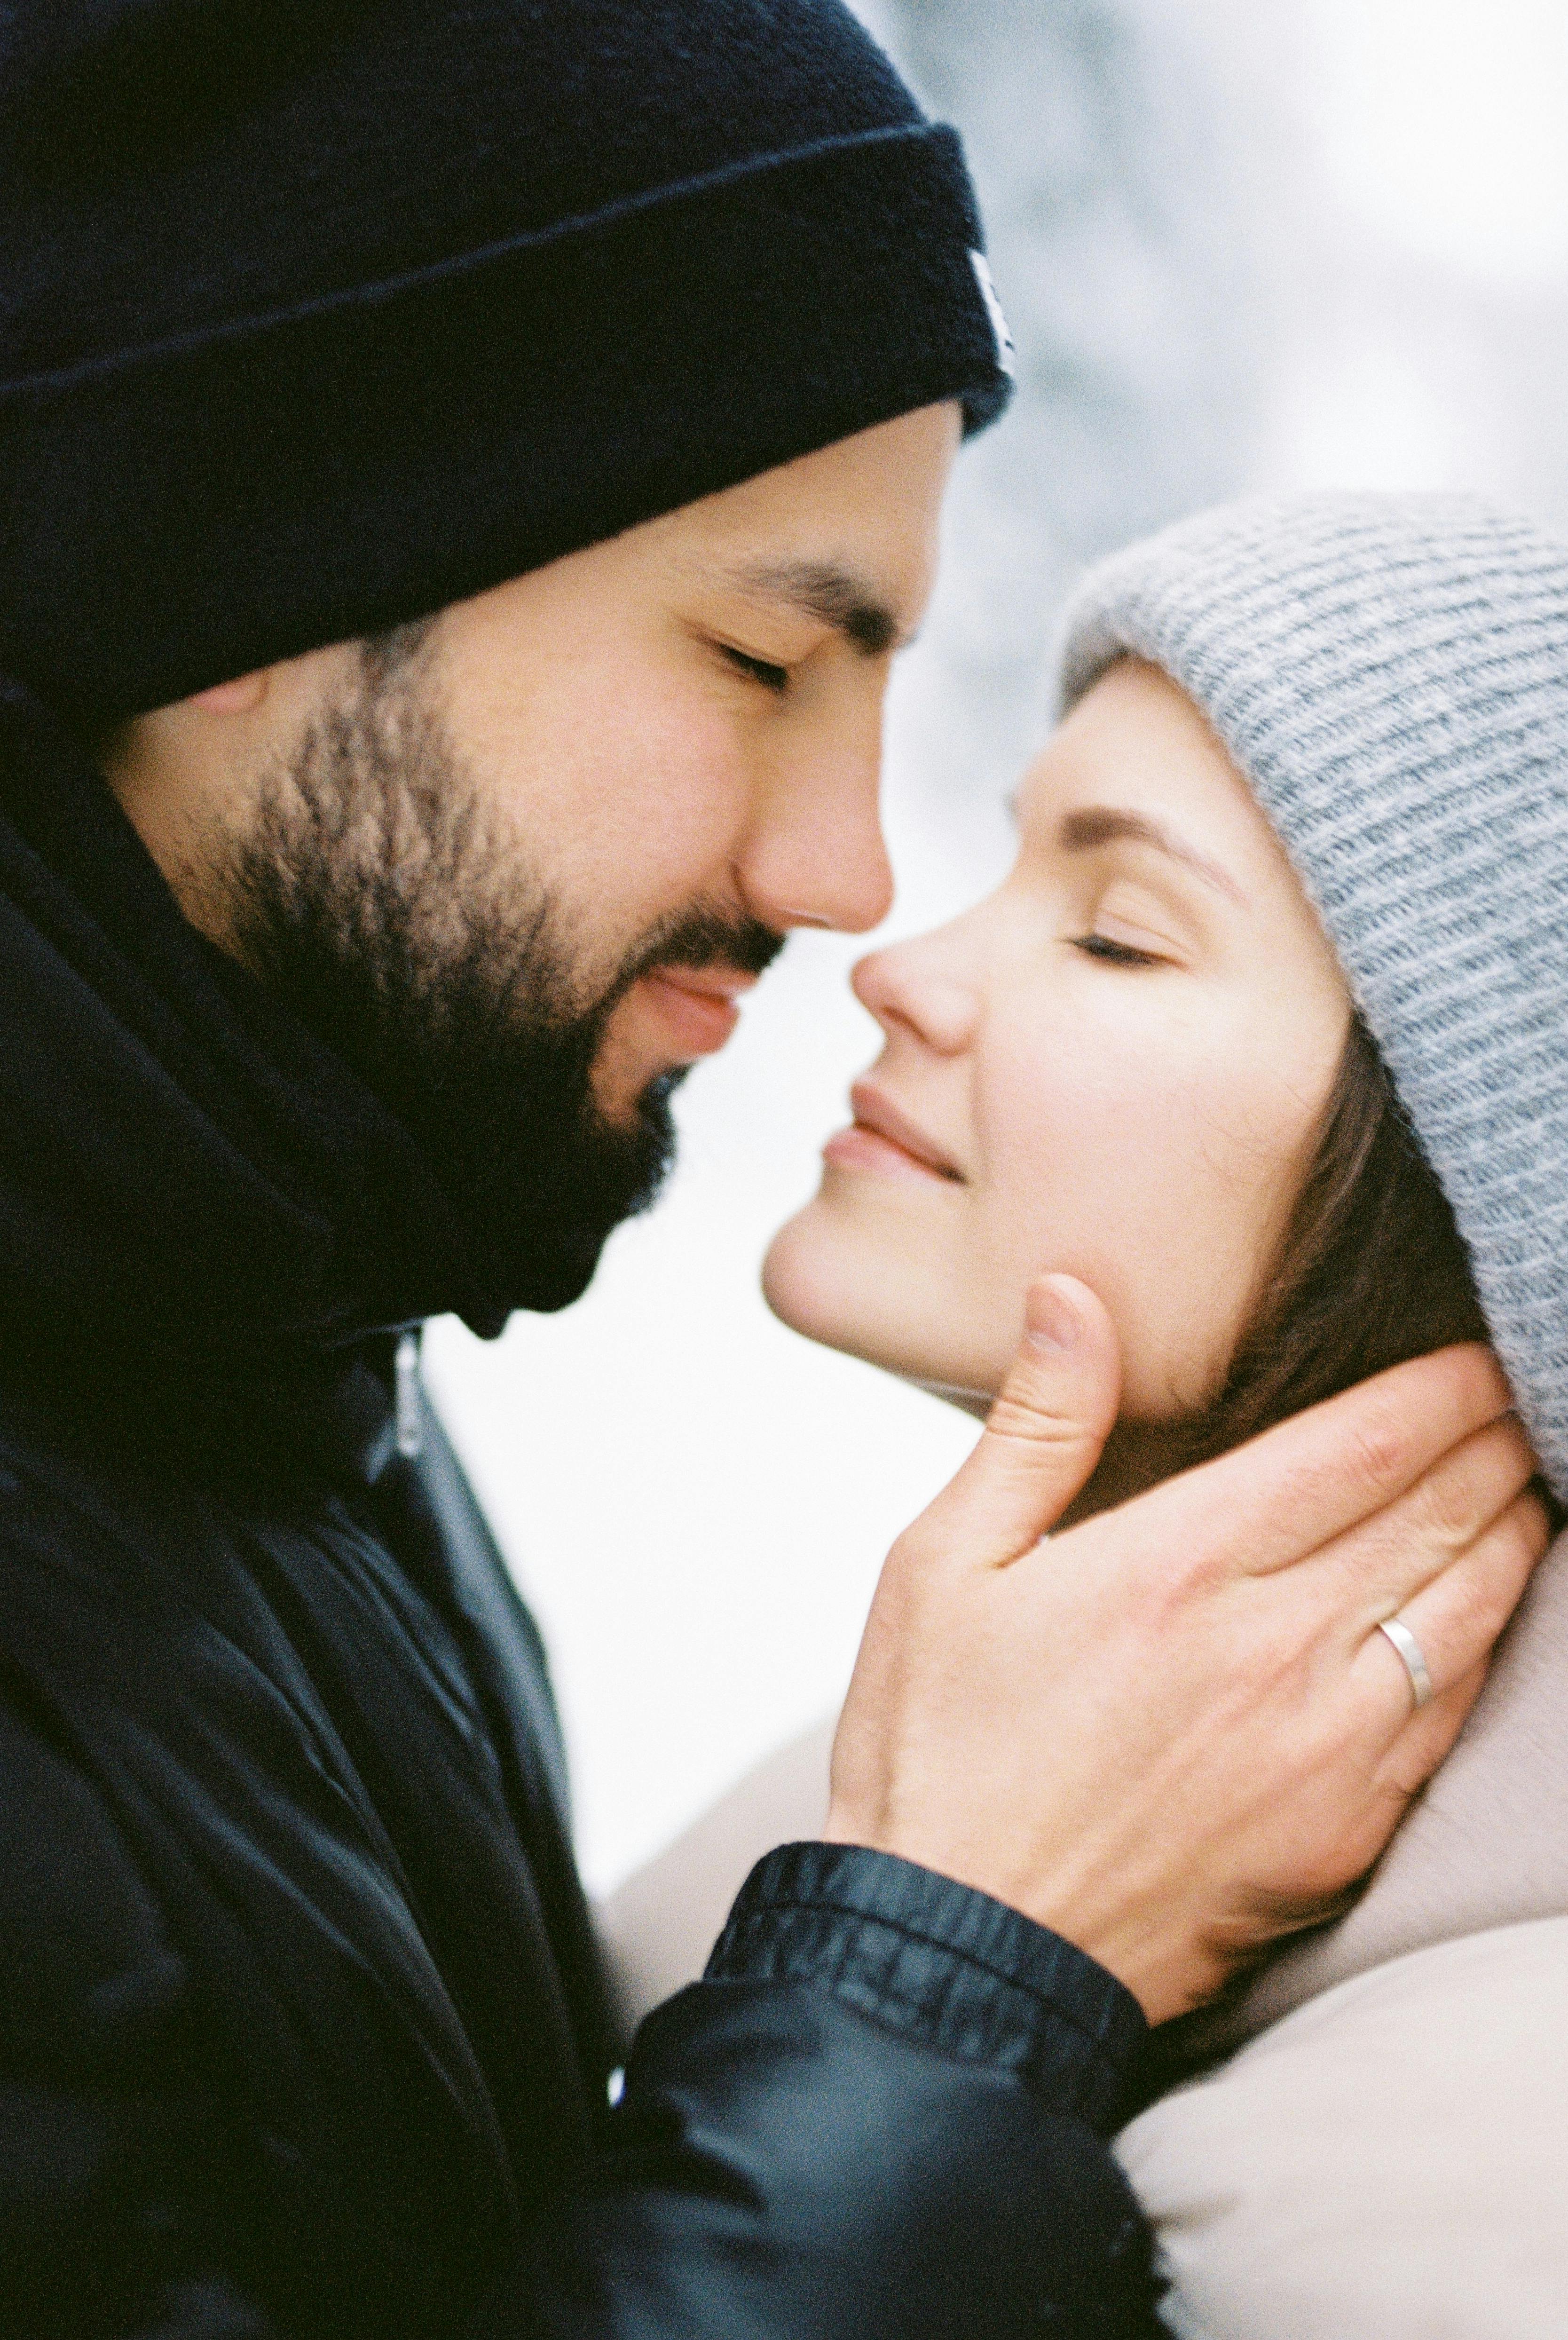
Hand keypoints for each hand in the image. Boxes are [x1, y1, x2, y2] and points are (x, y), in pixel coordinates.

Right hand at [826, 1274, 1547, 2023]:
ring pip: (1467, 1608)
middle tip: (1514, 1393)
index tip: (1470, 1352)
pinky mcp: (1341, 1831)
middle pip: (1434, 1512)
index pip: (1359, 1443)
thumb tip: (1074, 1296)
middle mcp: (1269, 1649)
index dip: (1438, 1387)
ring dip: (1509, 1528)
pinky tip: (1489, 1607)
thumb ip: (1034, 1424)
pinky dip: (1488, 1640)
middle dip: (1489, 1439)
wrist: (960, 1955)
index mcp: (1175, 1567)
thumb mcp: (940, 1565)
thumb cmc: (936, 1751)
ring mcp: (1321, 1748)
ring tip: (1523, 1478)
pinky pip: (1451, 1714)